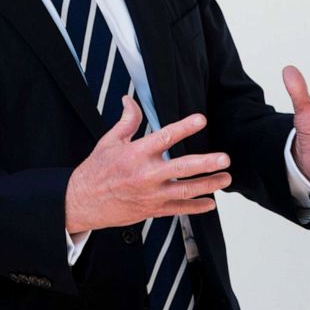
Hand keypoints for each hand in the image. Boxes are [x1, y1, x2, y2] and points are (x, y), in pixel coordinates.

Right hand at [64, 96, 231, 232]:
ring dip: (208, 184)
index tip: (201, 120)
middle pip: (181, 168)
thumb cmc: (96, 170)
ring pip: (185, 190)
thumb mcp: (109, 141)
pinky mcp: (152, 210)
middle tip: (224, 158)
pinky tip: (210, 203)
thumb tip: (129, 100)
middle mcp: (145, 174)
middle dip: (205, 163)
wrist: (83, 201)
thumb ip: (126, 121)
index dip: (184, 128)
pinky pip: (179, 209)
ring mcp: (150, 195)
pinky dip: (196, 207)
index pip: (164, 138)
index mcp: (135, 154)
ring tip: (225, 177)